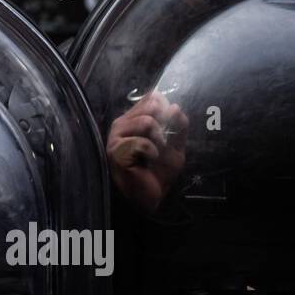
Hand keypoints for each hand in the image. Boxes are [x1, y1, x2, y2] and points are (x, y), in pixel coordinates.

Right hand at [106, 92, 188, 214]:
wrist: (150, 197)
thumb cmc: (158, 172)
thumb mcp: (175, 147)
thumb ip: (178, 128)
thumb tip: (175, 107)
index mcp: (135, 119)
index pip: (151, 98)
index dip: (165, 107)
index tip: (170, 125)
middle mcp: (123, 124)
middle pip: (150, 106)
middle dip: (164, 123)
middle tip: (164, 141)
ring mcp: (116, 136)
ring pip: (146, 121)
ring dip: (159, 138)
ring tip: (157, 152)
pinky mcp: (116, 151)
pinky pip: (140, 142)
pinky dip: (151, 151)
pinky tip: (149, 159)